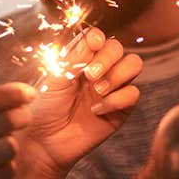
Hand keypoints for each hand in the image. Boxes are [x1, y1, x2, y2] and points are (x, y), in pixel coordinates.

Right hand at [0, 83, 33, 178]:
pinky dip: (7, 166)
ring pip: (10, 146)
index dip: (14, 93)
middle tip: (23, 116)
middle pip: (5, 121)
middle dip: (21, 116)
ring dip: (11, 143)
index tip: (29, 93)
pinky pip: (7, 171)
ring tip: (3, 143)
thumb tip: (10, 90)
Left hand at [22, 27, 142, 178]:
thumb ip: (76, 57)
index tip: (93, 45)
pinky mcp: (120, 109)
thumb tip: (94, 36)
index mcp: (81, 60)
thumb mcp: (55, 78)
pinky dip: (116, 100)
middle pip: (119, 49)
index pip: (99, 39)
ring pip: (133, 65)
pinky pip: (133, 94)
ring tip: (96, 90)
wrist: (44, 141)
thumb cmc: (45, 108)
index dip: (99, 38)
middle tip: (89, 76)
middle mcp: (99, 71)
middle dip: (108, 58)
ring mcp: (111, 89)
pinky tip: (96, 110)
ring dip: (116, 75)